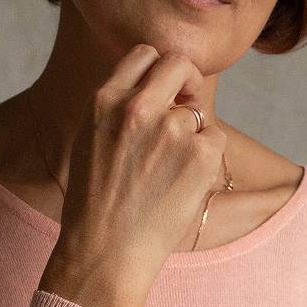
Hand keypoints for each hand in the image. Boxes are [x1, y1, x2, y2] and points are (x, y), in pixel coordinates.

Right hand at [51, 44, 228, 289]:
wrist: (104, 252)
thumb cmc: (95, 205)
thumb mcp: (89, 141)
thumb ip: (117, 107)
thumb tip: (155, 87)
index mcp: (104, 101)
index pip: (144, 54)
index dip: (159, 71)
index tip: (164, 93)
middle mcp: (137, 107)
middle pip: (179, 64)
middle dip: (188, 83)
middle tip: (186, 110)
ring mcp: (171, 130)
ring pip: (200, 112)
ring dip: (193, 136)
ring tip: (169, 174)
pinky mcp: (200, 154)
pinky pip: (217, 138)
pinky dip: (207, 159)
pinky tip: (182, 185)